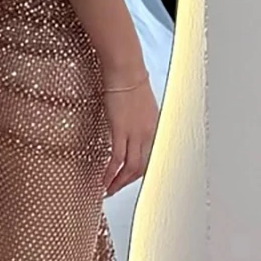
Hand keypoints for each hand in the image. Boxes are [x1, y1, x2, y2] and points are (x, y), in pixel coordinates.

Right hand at [102, 78, 157, 194]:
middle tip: (116, 189)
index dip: (140, 173)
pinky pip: (117, 159)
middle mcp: (149, 134)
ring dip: (119, 182)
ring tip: (109, 189)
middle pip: (142, 167)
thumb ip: (139, 122)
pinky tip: (104, 179)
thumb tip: (132, 129)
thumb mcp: (140, 106)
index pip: (151, 159)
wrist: (125, 71)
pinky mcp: (121, 131)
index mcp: (156, 129)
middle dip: (128, 182)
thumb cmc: (130, 82)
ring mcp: (136, 134)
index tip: (129, 180)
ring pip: (131, 167)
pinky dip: (111, 173)